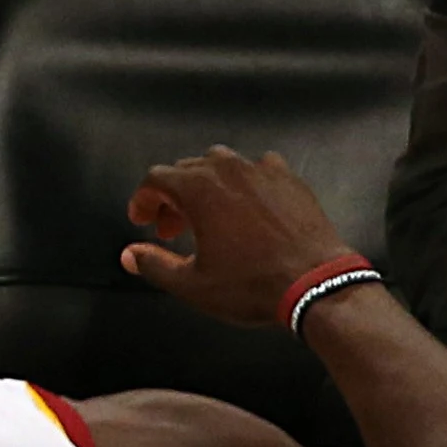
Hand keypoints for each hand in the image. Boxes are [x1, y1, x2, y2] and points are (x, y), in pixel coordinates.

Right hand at [119, 145, 353, 327]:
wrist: (316, 282)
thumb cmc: (252, 283)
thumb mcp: (191, 284)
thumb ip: (154, 265)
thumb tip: (130, 255)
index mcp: (198, 189)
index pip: (155, 179)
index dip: (142, 200)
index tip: (142, 221)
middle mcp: (228, 170)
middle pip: (186, 169)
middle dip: (172, 197)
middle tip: (171, 228)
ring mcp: (263, 171)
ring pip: (222, 163)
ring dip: (207, 184)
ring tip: (209, 214)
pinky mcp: (290, 179)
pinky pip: (258, 167)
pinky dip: (246, 182)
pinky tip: (249, 206)